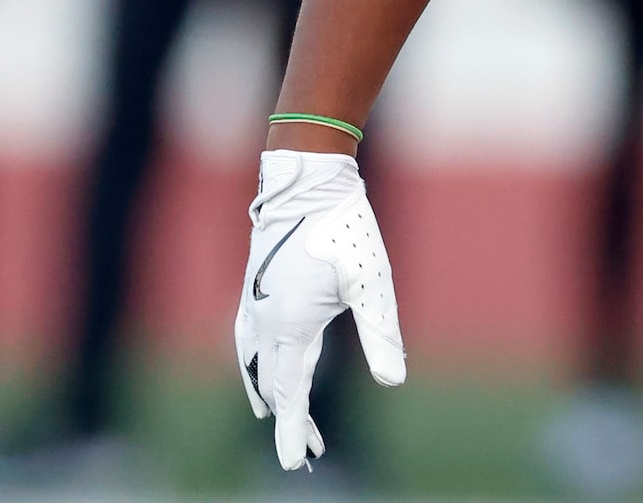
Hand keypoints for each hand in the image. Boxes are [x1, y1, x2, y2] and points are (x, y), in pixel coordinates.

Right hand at [235, 150, 406, 469]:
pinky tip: (261, 365)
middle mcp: (265, 319)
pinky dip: (254, 364)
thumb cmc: (345, 228)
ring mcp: (254, 303)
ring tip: (279, 415)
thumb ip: (380, 334)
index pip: (290, 392)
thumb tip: (395, 380)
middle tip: (307, 450)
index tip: (296, 462)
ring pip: (254, 363)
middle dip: (288, 417)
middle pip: (272, 383)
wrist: (308, 180)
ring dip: (269, 392)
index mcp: (292, 325)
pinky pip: (247, 340)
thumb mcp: (373, 283)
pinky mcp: (254, 287)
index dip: (294, 429)